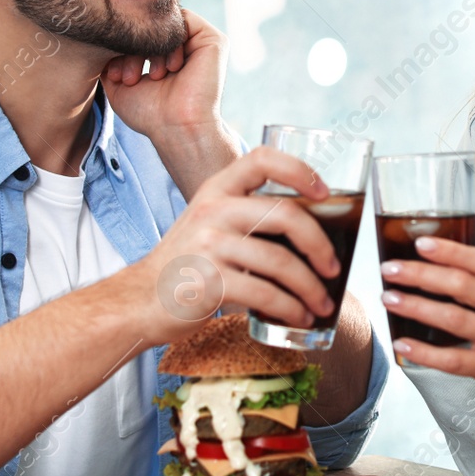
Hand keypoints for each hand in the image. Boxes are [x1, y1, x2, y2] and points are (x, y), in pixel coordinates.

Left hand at [100, 7, 225, 136]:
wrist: (176, 128)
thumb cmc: (150, 114)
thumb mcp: (119, 84)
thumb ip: (110, 59)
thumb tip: (101, 38)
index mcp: (165, 56)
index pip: (138, 34)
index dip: (121, 48)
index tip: (114, 75)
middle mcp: (184, 47)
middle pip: (150, 27)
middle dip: (133, 48)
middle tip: (129, 77)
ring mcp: (199, 42)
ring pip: (165, 25)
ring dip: (150, 48)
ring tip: (150, 77)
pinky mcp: (213, 41)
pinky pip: (184, 21)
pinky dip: (171, 41)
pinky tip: (170, 68)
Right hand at [119, 146, 340, 345]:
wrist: (140, 300)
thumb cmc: (186, 264)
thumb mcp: (208, 223)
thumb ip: (245, 215)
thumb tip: (309, 230)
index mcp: (217, 190)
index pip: (262, 159)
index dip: (299, 170)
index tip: (324, 192)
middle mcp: (213, 211)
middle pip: (285, 215)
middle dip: (319, 245)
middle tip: (333, 267)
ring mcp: (210, 246)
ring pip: (281, 261)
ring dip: (310, 287)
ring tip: (321, 303)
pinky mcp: (211, 282)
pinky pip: (266, 294)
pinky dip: (290, 308)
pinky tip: (298, 316)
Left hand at [380, 237, 474, 406]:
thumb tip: (434, 266)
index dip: (449, 250)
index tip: (420, 243)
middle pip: (460, 285)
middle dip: (420, 275)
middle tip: (389, 270)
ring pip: (453, 318)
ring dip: (416, 307)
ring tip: (389, 299)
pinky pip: (453, 359)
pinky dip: (425, 352)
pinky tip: (402, 344)